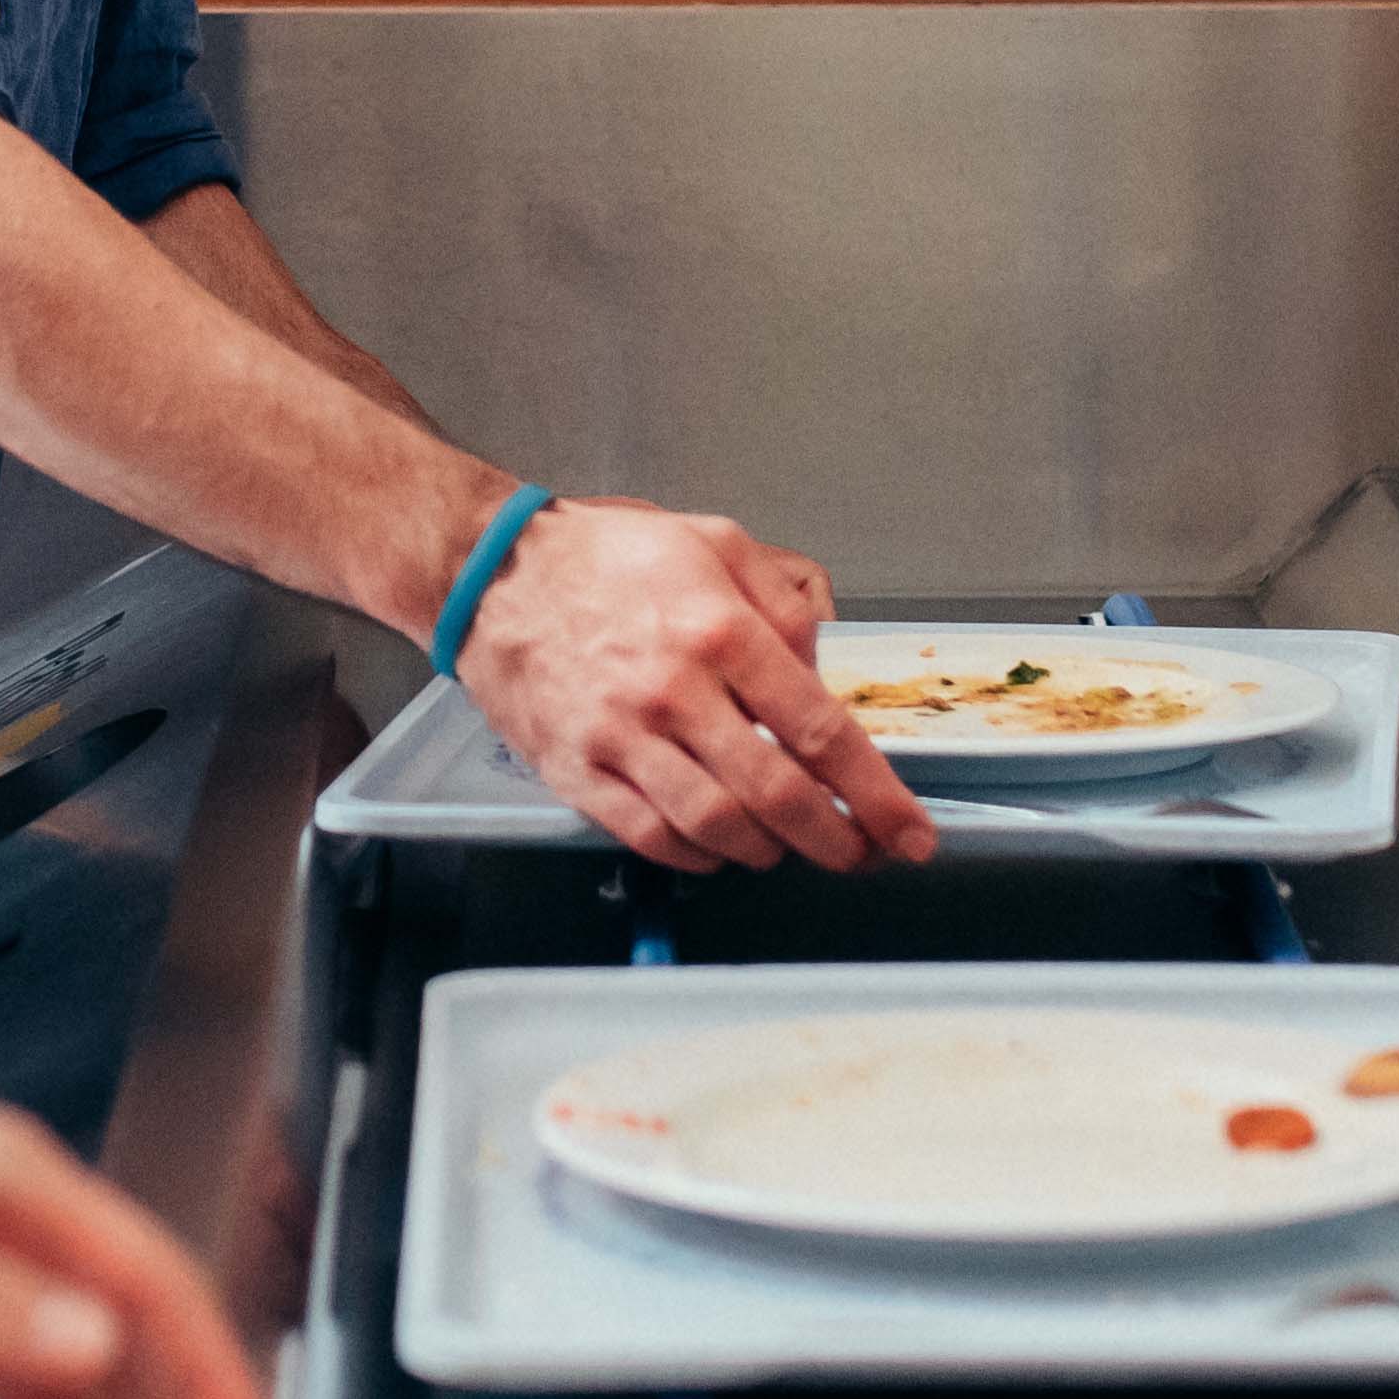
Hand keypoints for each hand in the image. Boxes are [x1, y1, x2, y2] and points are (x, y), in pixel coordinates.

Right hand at [462, 500, 927, 874]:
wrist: (491, 575)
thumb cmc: (601, 558)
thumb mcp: (712, 542)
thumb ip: (782, 600)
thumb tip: (820, 667)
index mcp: (717, 629)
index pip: (819, 730)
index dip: (875, 794)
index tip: (907, 831)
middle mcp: (673, 690)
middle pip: (778, 793)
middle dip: (836, 839)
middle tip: (861, 854)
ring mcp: (621, 737)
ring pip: (717, 826)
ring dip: (770, 851)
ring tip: (789, 846)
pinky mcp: (577, 771)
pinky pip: (651, 837)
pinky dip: (699, 856)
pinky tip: (720, 847)